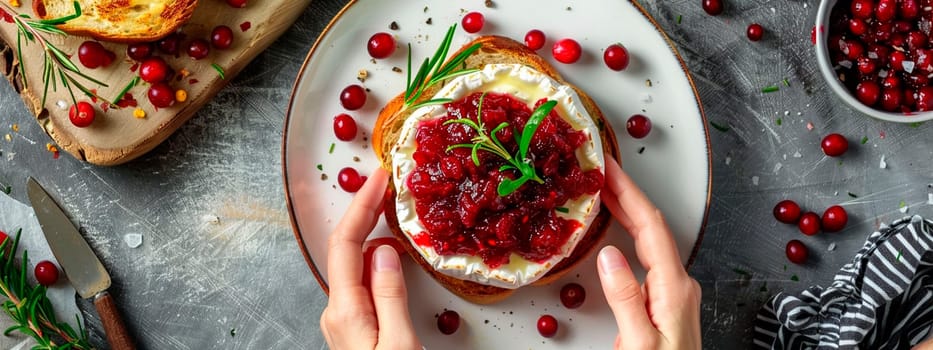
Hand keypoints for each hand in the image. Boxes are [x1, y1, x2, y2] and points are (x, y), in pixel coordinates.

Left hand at [320, 168, 421, 349]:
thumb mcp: (401, 344)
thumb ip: (391, 295)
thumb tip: (384, 250)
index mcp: (345, 311)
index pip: (345, 244)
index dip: (361, 205)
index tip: (380, 176)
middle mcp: (338, 312)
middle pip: (346, 248)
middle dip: (365, 210)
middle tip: (388, 181)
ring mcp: (345, 320)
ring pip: (355, 264)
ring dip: (371, 231)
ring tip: (393, 206)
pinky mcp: (357, 327)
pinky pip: (363, 281)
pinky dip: (377, 257)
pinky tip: (394, 250)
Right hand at [597, 157, 701, 348]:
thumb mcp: (637, 343)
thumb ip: (625, 298)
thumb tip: (609, 254)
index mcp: (674, 289)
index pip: (651, 227)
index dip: (629, 193)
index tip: (609, 168)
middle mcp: (679, 286)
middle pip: (652, 228)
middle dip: (626, 195)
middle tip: (599, 171)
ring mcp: (674, 295)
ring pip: (650, 242)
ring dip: (627, 214)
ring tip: (603, 194)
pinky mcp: (664, 305)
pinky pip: (647, 259)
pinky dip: (629, 238)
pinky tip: (615, 236)